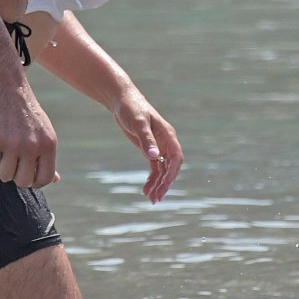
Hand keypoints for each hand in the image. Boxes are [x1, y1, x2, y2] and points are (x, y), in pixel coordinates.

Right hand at [0, 79, 58, 189]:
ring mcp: (13, 144)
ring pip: (4, 175)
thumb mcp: (44, 132)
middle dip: (15, 175)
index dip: (34, 181)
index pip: (45, 179)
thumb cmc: (25, 111)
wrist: (6, 86)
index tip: (26, 174)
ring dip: (1, 166)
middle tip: (12, 161)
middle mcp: (33, 146)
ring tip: (2, 150)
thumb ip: (47, 156)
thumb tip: (55, 179)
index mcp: (48, 145)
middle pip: (23, 182)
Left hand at [110, 81, 182, 204]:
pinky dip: (152, 179)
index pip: (176, 158)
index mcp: (168, 135)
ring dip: (158, 184)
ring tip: (151, 199)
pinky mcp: (149, 148)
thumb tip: (155, 157)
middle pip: (171, 167)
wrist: (121, 100)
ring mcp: (158, 146)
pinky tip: (146, 189)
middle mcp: (166, 142)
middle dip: (165, 183)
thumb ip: (146, 140)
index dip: (172, 173)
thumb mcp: (138, 123)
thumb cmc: (131, 108)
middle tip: (156, 198)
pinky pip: (155, 167)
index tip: (164, 185)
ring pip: (163, 170)